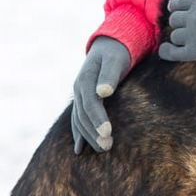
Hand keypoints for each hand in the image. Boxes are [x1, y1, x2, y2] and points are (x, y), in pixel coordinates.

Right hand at [71, 36, 131, 153]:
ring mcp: (79, 95)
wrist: (109, 45)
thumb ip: (109, 74)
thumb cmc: (117, 52)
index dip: (97, 118)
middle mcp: (79, 89)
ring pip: (79, 120)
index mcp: (86, 79)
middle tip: (107, 147)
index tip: (107, 133)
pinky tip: (79, 150)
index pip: (90, 103)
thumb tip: (103, 92)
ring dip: (88, 137)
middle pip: (83, 115)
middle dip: (94, 132)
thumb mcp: (115, 59)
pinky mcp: (83, 100)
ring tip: (103, 150)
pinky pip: (78, 120)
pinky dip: (79, 134)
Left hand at [158, 0, 195, 62]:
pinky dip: (166, 52)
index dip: (176, 6)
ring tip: (187, 39)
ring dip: (180, 37)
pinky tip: (165, 51)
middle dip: (179, 22)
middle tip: (189, 26)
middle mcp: (192, 17)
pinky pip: (173, 53)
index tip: (178, 10)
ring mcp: (192, 35)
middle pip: (174, 20)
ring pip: (175, 36)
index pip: (177, 2)